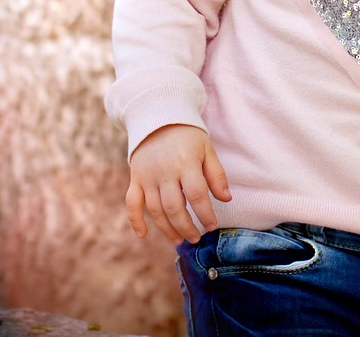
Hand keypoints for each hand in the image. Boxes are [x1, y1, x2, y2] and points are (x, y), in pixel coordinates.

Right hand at [126, 123, 231, 245]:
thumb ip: (216, 174)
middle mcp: (165, 172)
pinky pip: (132, 203)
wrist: (158, 118)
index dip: (205, 213)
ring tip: (179, 240)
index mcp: (186, 163)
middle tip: (195, 239)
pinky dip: (135, 221)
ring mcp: (147, 177)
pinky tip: (144, 235)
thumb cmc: (188, 136)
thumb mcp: (207, 149)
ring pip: (155, 210)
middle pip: (174, 207)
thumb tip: (226, 199)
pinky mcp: (135, 179)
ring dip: (167, 228)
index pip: (196, 194)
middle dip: (186, 227)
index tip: (212, 226)